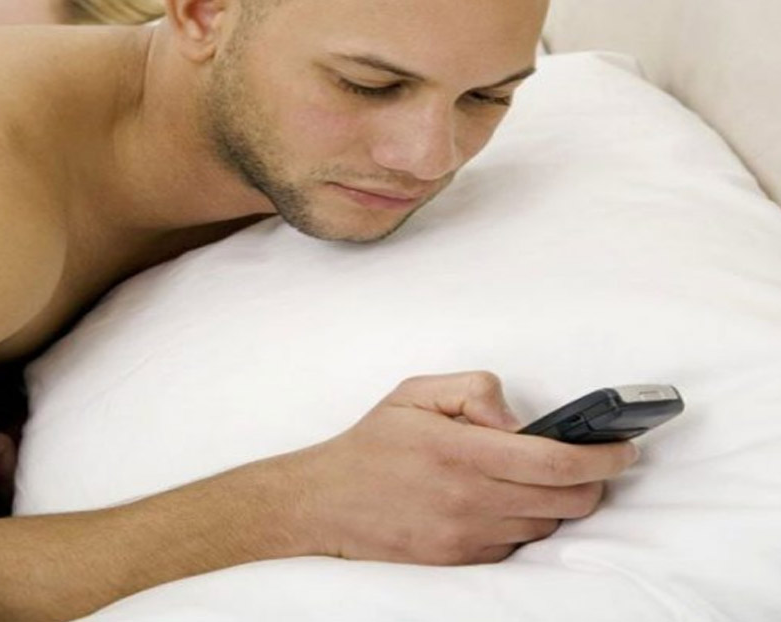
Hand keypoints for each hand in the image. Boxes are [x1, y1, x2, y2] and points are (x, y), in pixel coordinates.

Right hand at [291, 371, 639, 564]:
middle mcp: (469, 499)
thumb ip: (475, 390)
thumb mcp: (416, 392)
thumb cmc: (373, 445)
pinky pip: (516, 544)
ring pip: (547, 524)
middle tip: (594, 463)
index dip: (603, 457)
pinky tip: (504, 502)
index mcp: (462, 452)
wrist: (325, 502)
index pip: (556, 461)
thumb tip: (520, 419)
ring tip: (537, 478)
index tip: (624, 448)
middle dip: (593, 482)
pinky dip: (523, 522)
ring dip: (557, 501)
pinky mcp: (460, 559)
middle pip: (567, 501)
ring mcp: (466, 536)